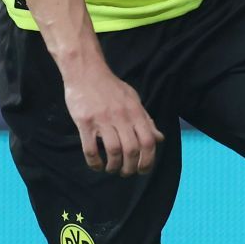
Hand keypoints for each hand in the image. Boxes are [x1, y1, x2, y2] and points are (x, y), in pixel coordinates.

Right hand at [64, 61, 161, 175]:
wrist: (85, 71)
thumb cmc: (110, 86)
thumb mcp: (133, 99)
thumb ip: (146, 120)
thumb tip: (159, 138)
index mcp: (135, 112)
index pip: (148, 141)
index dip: (148, 160)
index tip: (143, 170)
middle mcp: (121, 117)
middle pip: (131, 150)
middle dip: (130, 167)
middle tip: (126, 172)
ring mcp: (103, 120)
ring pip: (113, 151)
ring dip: (113, 166)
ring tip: (111, 169)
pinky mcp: (85, 122)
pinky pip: (90, 148)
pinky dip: (94, 162)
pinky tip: (96, 165)